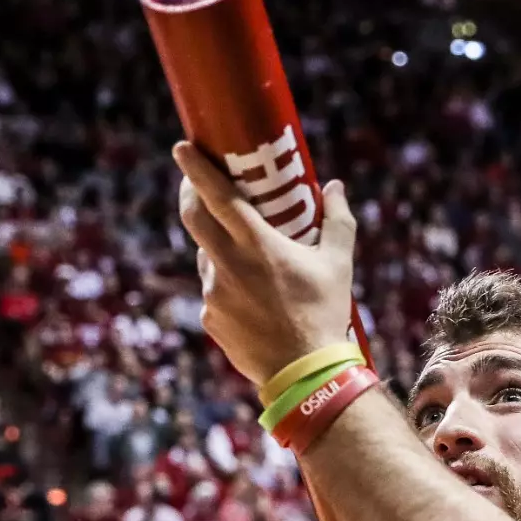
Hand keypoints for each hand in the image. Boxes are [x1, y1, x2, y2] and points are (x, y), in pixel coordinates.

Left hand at [172, 140, 357, 386]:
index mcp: (258, 244)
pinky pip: (213, 291)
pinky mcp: (210, 318)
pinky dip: (226, 284)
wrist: (304, 373)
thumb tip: (334, 187)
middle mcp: (228, 265)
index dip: (196, 169)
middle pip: (193, 218)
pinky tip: (252, 298)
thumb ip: (337, 220)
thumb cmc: (325, 313)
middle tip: (197, 185)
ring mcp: (214, 293)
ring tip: (249, 258)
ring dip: (218, 247)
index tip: (182, 146)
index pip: (218, 196)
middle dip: (190, 195)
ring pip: (207, 256)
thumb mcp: (339, 264)